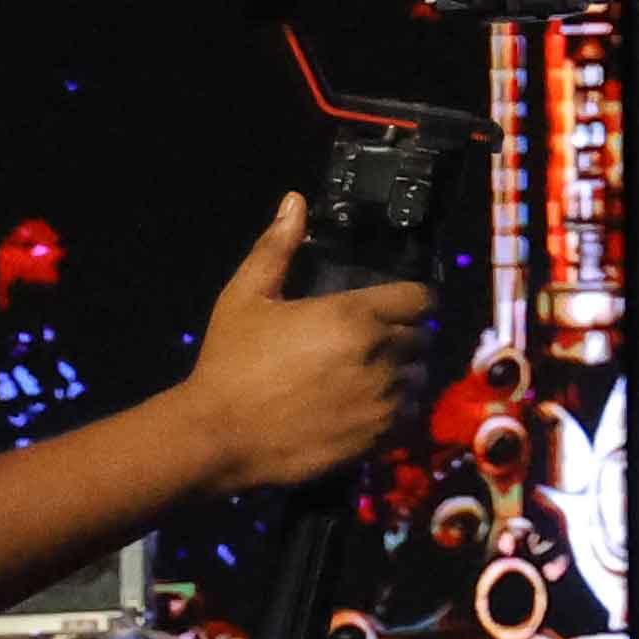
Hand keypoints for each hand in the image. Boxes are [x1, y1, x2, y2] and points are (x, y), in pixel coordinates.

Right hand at [173, 197, 435, 492]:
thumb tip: (294, 202)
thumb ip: (277, 248)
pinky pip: (409, 415)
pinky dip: (395, 409)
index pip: (420, 298)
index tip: (396, 306)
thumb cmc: (229, 363)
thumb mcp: (245, 297)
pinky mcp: (382, 436)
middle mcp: (381, 354)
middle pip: (420, 337)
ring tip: (365, 377)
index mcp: (356, 315)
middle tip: (370, 344)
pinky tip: (364, 407)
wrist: (218, 436)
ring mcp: (385, 398)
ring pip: (417, 377)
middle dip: (403, 336)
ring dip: (401, 373)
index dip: (410, 300)